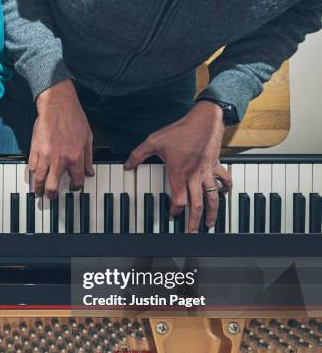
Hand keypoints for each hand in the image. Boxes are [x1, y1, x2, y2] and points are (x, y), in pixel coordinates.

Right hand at [30, 80, 94, 197]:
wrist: (57, 104)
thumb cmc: (73, 118)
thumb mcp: (88, 137)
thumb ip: (88, 157)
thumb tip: (89, 172)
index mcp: (75, 157)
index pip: (76, 181)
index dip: (76, 187)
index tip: (73, 188)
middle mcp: (59, 159)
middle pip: (53, 187)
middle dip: (52, 195)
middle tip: (51, 197)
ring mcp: (45, 155)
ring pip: (39, 180)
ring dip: (39, 188)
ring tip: (39, 191)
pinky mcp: (34, 149)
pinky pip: (31, 167)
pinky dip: (33, 172)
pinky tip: (35, 173)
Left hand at [125, 101, 232, 232]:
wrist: (204, 119)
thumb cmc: (180, 130)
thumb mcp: (153, 141)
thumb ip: (138, 155)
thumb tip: (127, 165)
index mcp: (179, 174)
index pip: (179, 200)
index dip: (175, 210)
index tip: (172, 214)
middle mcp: (195, 177)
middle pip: (197, 205)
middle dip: (194, 221)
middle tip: (192, 233)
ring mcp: (207, 172)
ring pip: (212, 197)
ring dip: (212, 212)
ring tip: (210, 224)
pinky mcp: (215, 165)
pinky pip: (224, 180)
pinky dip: (225, 189)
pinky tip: (224, 195)